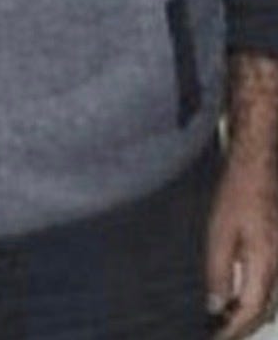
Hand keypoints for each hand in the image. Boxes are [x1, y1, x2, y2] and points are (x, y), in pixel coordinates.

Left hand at [206, 155, 277, 338]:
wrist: (256, 165)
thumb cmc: (237, 193)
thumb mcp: (219, 233)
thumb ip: (219, 272)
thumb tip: (217, 306)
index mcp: (266, 264)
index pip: (251, 311)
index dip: (233, 329)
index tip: (215, 337)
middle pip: (264, 308)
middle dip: (242, 325)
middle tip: (219, 332)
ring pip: (268, 296)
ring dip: (248, 311)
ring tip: (223, 316)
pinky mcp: (276, 247)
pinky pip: (268, 281)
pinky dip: (253, 293)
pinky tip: (235, 290)